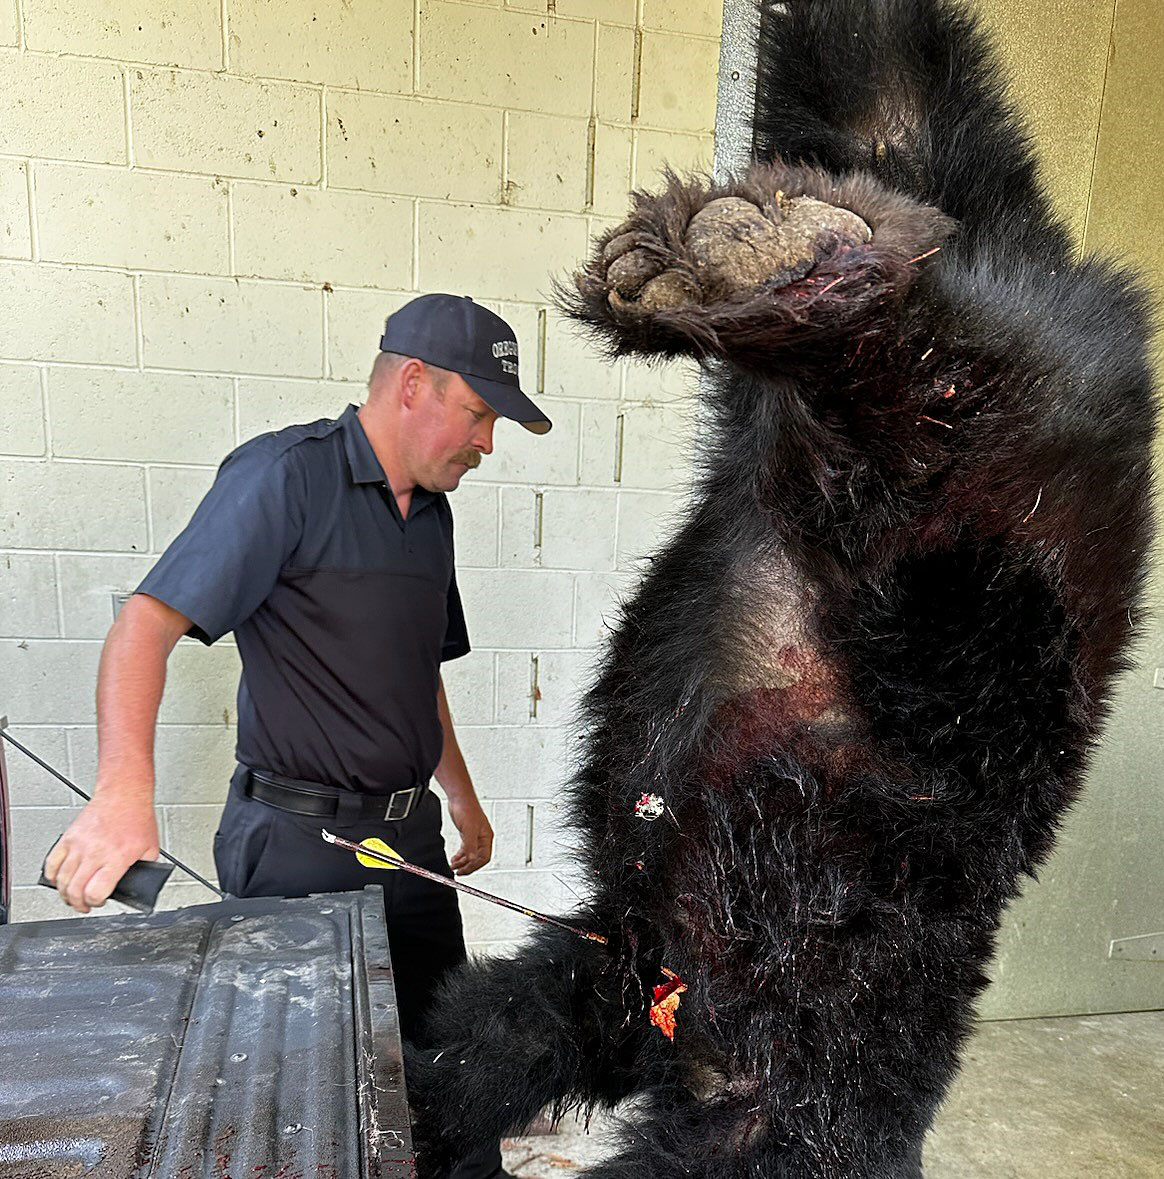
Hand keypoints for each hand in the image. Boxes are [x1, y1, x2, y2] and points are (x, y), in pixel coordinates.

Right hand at [44, 791, 159, 913]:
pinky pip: (52, 862)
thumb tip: (140, 882)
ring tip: (72, 896)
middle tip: (84, 905)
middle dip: (78, 904)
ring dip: (65, 893)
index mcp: (117, 857)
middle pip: (75, 890)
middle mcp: (95, 853)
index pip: (96, 892)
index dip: (96, 903)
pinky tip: (59, 880)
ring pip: (61, 879)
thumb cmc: (137, 817)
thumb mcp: (150, 848)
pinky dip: (52, 876)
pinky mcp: (68, 837)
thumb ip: (144, 869)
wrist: (124, 794)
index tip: (100, 901)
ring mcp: (79, 845)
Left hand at [446, 794, 492, 875]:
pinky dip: (460, 855)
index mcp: (486, 837)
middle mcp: (482, 837)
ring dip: (463, 861)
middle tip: (458, 872)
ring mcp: (475, 835)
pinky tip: (454, 858)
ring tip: (454, 866)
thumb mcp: (468, 829)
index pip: (484, 858)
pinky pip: (466, 848)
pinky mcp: (467, 833)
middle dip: (468, 866)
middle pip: (478, 858)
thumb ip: (470, 845)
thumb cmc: (467, 808)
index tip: (464, 871)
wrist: (459, 797)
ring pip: (471, 854)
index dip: (474, 866)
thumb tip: (471, 858)